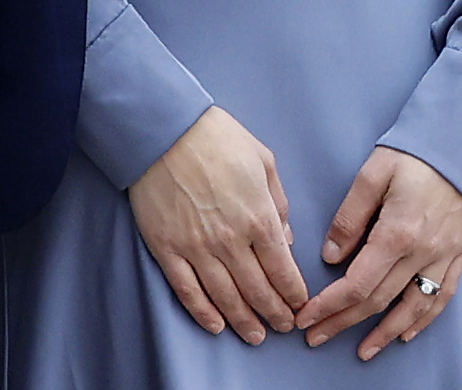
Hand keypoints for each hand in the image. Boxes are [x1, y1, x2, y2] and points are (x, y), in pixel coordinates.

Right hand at [127, 105, 307, 343]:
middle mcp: (230, 239)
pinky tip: (216, 325)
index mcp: (258, 216)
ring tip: (255, 335)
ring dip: (244, 322)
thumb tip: (287, 238)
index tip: (299, 305)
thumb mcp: (262, 158)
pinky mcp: (167, 247)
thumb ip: (279, 200)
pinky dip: (203, 313)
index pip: (283, 270)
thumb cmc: (215, 136)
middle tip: (282, 326)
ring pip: (226, 298)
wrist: (163, 125)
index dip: (294, 294)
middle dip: (275, 314)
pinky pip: (187, 290)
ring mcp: (196, 246)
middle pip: (258, 291)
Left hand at [296, 145, 461, 360]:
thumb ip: (349, 217)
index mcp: (396, 233)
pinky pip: (441, 299)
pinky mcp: (457, 258)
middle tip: (315, 337)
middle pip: (378, 301)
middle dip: (343, 323)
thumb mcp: (372, 174)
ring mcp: (442, 259)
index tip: (305, 318)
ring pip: (411, 309)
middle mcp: (421, 254)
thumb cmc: (411, 155)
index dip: (329, 305)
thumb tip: (330, 257)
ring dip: (384, 334)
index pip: (357, 283)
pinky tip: (406, 333)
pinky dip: (422, 321)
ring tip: (361, 350)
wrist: (459, 147)